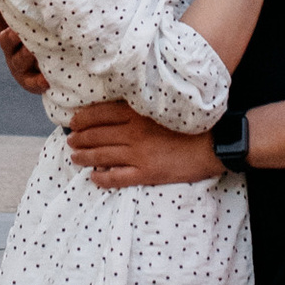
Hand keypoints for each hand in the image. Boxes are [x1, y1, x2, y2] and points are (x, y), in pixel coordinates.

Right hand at [0, 0, 48, 97]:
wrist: (64, 65)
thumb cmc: (53, 28)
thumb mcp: (45, 11)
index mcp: (12, 25)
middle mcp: (12, 45)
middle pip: (5, 37)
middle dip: (9, 34)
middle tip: (13, 30)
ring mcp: (20, 63)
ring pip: (17, 60)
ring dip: (22, 55)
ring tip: (31, 51)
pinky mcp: (32, 80)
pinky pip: (32, 82)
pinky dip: (38, 81)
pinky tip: (46, 79)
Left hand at [70, 99, 224, 186]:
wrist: (213, 143)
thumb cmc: (190, 122)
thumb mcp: (162, 107)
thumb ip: (140, 107)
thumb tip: (116, 110)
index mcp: (137, 113)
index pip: (100, 113)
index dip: (82, 118)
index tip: (73, 121)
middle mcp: (133, 133)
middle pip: (96, 135)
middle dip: (79, 138)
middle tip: (71, 141)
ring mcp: (138, 154)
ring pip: (101, 155)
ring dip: (84, 157)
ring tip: (75, 157)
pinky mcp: (146, 173)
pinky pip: (116, 177)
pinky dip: (102, 177)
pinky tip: (94, 176)